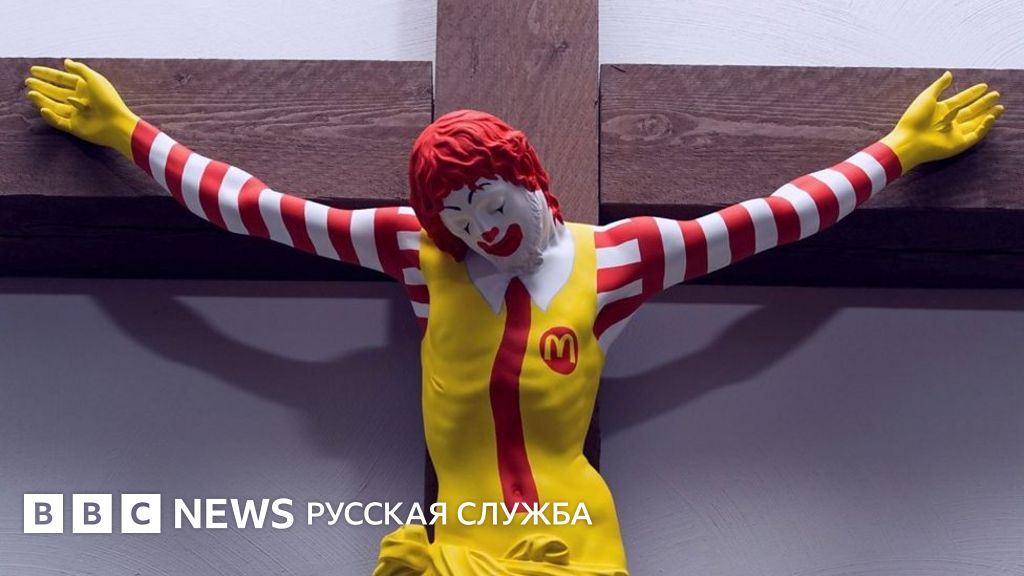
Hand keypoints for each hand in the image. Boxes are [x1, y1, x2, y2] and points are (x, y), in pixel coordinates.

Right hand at [24, 59, 138, 158]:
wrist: (117, 123)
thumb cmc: (108, 100)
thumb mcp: (94, 79)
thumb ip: (79, 69)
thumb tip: (65, 61)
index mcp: (84, 88)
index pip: (62, 79)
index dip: (48, 74)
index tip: (32, 69)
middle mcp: (79, 100)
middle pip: (56, 92)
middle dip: (42, 86)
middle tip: (28, 82)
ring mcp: (76, 114)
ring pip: (54, 106)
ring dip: (42, 99)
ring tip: (30, 93)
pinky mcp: (75, 127)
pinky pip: (58, 121)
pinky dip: (50, 116)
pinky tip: (42, 108)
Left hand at [881, 71, 1004, 171]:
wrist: (908, 140)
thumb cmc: (914, 119)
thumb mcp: (927, 97)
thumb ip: (939, 86)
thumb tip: (949, 73)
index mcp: (941, 111)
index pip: (961, 100)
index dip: (972, 93)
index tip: (984, 85)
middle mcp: (949, 122)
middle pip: (971, 111)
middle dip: (983, 103)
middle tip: (996, 95)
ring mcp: (954, 133)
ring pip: (976, 123)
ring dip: (988, 115)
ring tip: (1000, 106)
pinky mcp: (958, 144)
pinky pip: (975, 135)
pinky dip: (984, 127)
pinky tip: (990, 117)